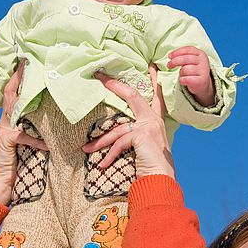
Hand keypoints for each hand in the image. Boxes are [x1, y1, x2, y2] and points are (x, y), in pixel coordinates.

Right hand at [0, 61, 47, 204]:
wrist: (3, 188)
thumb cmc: (21, 167)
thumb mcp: (31, 145)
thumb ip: (38, 131)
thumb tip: (59, 120)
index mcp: (10, 122)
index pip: (14, 96)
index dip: (19, 79)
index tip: (28, 64)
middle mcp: (4, 123)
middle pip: (12, 95)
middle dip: (20, 78)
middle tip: (30, 63)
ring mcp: (4, 131)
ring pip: (16, 108)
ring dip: (28, 97)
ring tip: (41, 85)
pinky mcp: (6, 141)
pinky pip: (24, 135)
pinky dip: (38, 139)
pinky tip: (48, 144)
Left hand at [83, 64, 174, 178]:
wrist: (161, 180)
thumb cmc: (152, 166)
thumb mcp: (145, 147)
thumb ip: (135, 136)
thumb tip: (115, 135)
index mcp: (155, 120)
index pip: (155, 96)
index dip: (153, 81)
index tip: (151, 67)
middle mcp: (153, 120)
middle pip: (132, 95)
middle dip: (114, 85)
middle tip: (100, 76)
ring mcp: (148, 126)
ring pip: (117, 128)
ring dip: (99, 141)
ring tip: (86, 148)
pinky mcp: (142, 135)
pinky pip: (119, 143)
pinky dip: (108, 155)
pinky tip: (102, 165)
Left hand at [167, 46, 214, 106]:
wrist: (204, 84)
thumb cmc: (194, 71)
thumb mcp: (191, 61)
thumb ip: (183, 56)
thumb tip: (171, 56)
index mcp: (201, 54)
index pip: (188, 50)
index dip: (177, 52)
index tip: (169, 56)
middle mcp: (203, 61)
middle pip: (185, 59)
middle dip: (174, 62)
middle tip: (169, 65)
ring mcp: (203, 71)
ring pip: (185, 70)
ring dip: (181, 73)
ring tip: (183, 75)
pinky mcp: (201, 81)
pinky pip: (186, 79)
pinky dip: (182, 80)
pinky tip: (184, 80)